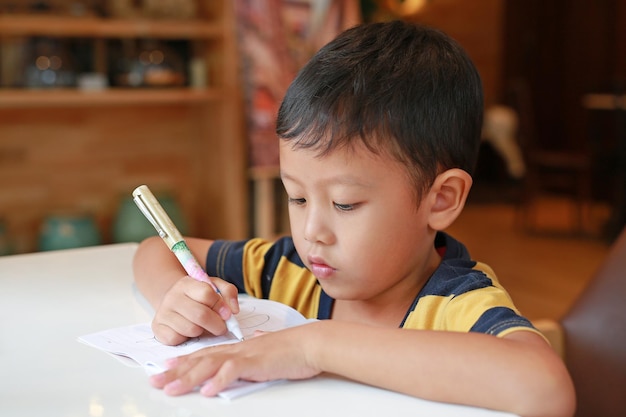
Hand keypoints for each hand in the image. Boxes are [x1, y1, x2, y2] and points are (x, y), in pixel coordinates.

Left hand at [149, 323, 321, 395]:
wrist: (310, 343)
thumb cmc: (293, 348)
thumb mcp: (269, 346)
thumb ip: (259, 344)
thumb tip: (257, 338)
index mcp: (238, 348)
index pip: (205, 354)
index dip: (183, 361)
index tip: (165, 366)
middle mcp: (237, 350)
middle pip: (200, 360)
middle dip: (175, 371)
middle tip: (154, 381)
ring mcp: (245, 356)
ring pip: (210, 365)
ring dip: (189, 378)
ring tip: (171, 389)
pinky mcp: (257, 363)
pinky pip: (234, 372)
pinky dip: (220, 381)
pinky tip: (208, 391)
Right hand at [152, 276, 239, 345]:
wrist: (172, 302)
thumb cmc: (197, 296)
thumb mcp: (213, 287)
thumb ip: (228, 292)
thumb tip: (233, 311)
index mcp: (187, 284)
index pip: (207, 294)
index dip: (220, 306)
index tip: (227, 314)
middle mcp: (172, 297)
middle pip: (201, 315)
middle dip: (217, 325)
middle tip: (221, 328)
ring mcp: (163, 313)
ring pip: (191, 329)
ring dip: (202, 332)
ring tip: (202, 327)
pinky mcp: (157, 328)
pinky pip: (177, 339)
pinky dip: (187, 339)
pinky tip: (188, 332)